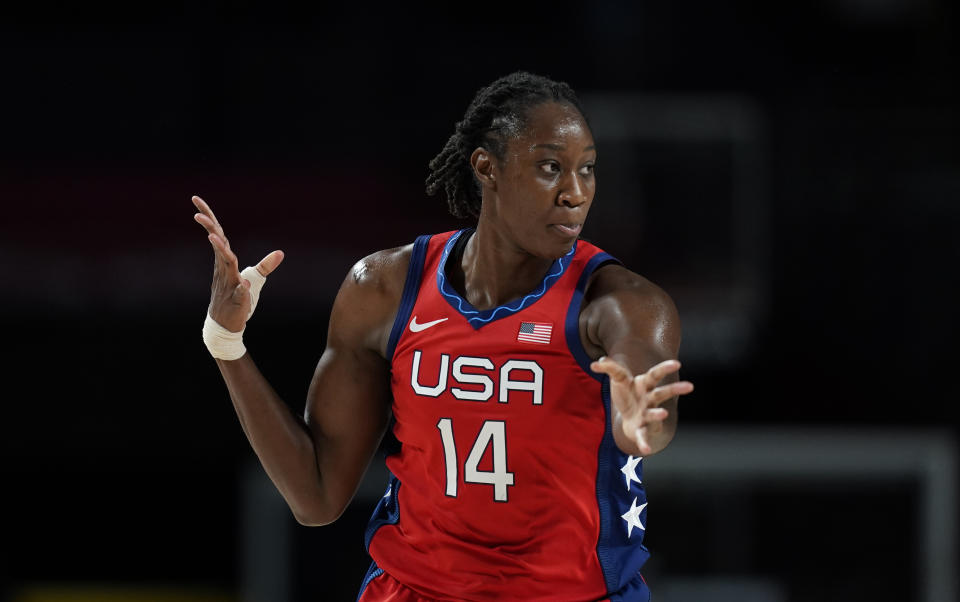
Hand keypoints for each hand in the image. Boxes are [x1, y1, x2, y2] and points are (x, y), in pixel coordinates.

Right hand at [192, 195, 284, 331]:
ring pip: (225, 264)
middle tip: (196, 212)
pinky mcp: (237, 300)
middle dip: (208, 227)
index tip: (195, 199)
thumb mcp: (254, 280)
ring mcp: (229, 284)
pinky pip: (239, 292)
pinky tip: (242, 285)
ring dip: (221, 251)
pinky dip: (241, 289)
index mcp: (225, 262)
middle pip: (218, 243)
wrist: (226, 325)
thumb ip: (266, 265)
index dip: (209, 217)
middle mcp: (224, 269)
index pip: (218, 235)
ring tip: (213, 237)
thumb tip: (281, 252)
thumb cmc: (237, 300)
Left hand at [590, 357, 693, 454]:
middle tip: (690, 386)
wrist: (629, 417)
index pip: (656, 374)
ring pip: (655, 414)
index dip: (665, 368)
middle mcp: (650, 399)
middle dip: (676, 389)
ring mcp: (647, 414)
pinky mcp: (642, 429)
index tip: (678, 363)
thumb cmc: (627, 393)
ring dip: (658, 414)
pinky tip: (645, 450)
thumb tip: (596, 362)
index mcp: (645, 384)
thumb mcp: (618, 378)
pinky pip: (643, 435)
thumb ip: (610, 368)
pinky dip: (644, 442)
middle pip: (662, 393)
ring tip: (663, 413)